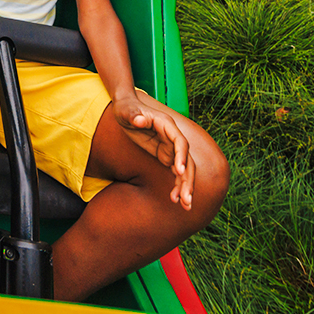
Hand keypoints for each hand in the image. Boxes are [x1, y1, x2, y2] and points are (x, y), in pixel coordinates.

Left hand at [113, 90, 194, 209]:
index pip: (180, 141)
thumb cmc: (125, 108)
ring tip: (186, 205)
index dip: (181, 156)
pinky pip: (175, 173)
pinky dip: (177, 185)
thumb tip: (140, 120)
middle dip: (188, 179)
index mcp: (167, 125)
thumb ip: (134, 115)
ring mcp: (171, 148)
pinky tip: (174, 200)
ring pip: (184, 169)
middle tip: (187, 198)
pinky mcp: (166, 155)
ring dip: (186, 187)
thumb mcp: (126, 111)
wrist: (125, 108)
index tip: (179, 171)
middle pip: (186, 160)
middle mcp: (173, 137)